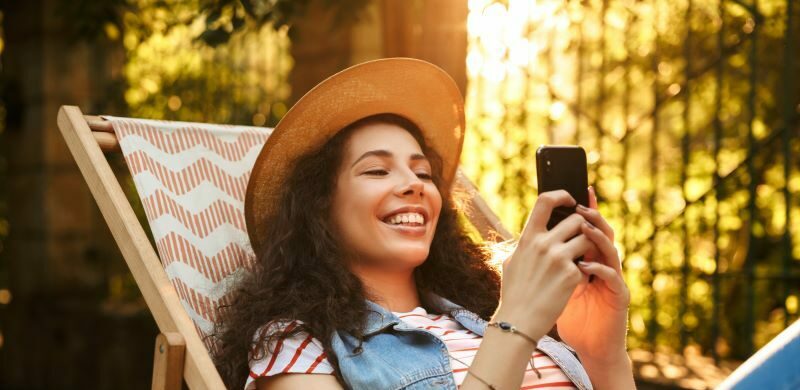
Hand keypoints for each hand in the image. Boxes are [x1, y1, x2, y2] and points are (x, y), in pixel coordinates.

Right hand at [493, 190, 596, 341]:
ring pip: (588, 239)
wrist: (519, 320)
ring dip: (588, 247)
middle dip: (582, 228)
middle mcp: (544, 243)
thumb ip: (527, 244)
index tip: (570, 199)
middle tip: (581, 239)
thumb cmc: (514, 292)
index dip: (562, 195)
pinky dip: (584, 271)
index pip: (545, 200)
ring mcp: (559, 258)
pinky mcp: (572, 275)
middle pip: (577, 219)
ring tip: (580, 260)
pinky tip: (573, 283)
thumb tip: (536, 232)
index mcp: (528, 237)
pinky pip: (587, 263)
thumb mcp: (513, 262)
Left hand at [556, 187, 630, 364]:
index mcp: (590, 259)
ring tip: (583, 228)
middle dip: (591, 218)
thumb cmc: (573, 314)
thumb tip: (530, 240)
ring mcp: (613, 279)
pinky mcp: (618, 296)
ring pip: (611, 251)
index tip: (575, 191)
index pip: (588, 229)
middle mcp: (604, 265)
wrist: (589, 344)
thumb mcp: (558, 282)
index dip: (585, 210)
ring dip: (597, 238)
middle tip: (579, 206)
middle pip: (602, 233)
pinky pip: (612, 278)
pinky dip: (599, 270)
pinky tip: (585, 265)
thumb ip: (551, 262)